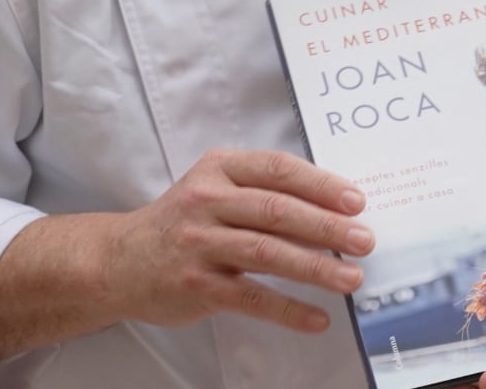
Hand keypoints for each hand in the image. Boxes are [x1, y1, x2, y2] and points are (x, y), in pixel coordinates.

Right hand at [108, 148, 373, 332]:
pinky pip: (251, 297)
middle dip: (327, 227)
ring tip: (351, 278)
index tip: (355, 201)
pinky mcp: (197, 285)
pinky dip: (288, 309)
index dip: (320, 184)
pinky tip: (317, 317)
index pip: (277, 169)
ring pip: (267, 252)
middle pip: (277, 210)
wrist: (120, 259)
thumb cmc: (182, 221)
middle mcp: (206, 200)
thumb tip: (331, 210)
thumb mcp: (213, 188)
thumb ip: (261, 191)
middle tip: (365, 239)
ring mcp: (200, 243)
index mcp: (218, 168)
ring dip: (315, 267)